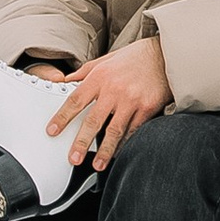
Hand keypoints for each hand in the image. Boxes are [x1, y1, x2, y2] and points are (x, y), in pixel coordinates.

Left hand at [45, 40, 172, 171]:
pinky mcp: (147, 108)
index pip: (76, 100)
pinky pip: (133, 131)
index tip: (52, 131)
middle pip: (93, 120)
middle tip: (73, 157)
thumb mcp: (106, 59)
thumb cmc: (136, 57)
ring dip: (104, 151)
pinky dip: (124, 144)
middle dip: (81, 142)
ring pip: (114, 131)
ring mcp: (132, 100)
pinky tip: (118, 153)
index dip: (62, 117)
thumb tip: (67, 81)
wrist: (166, 55)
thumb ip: (86, 72)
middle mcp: (114, 90)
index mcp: (100, 77)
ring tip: (97, 165)